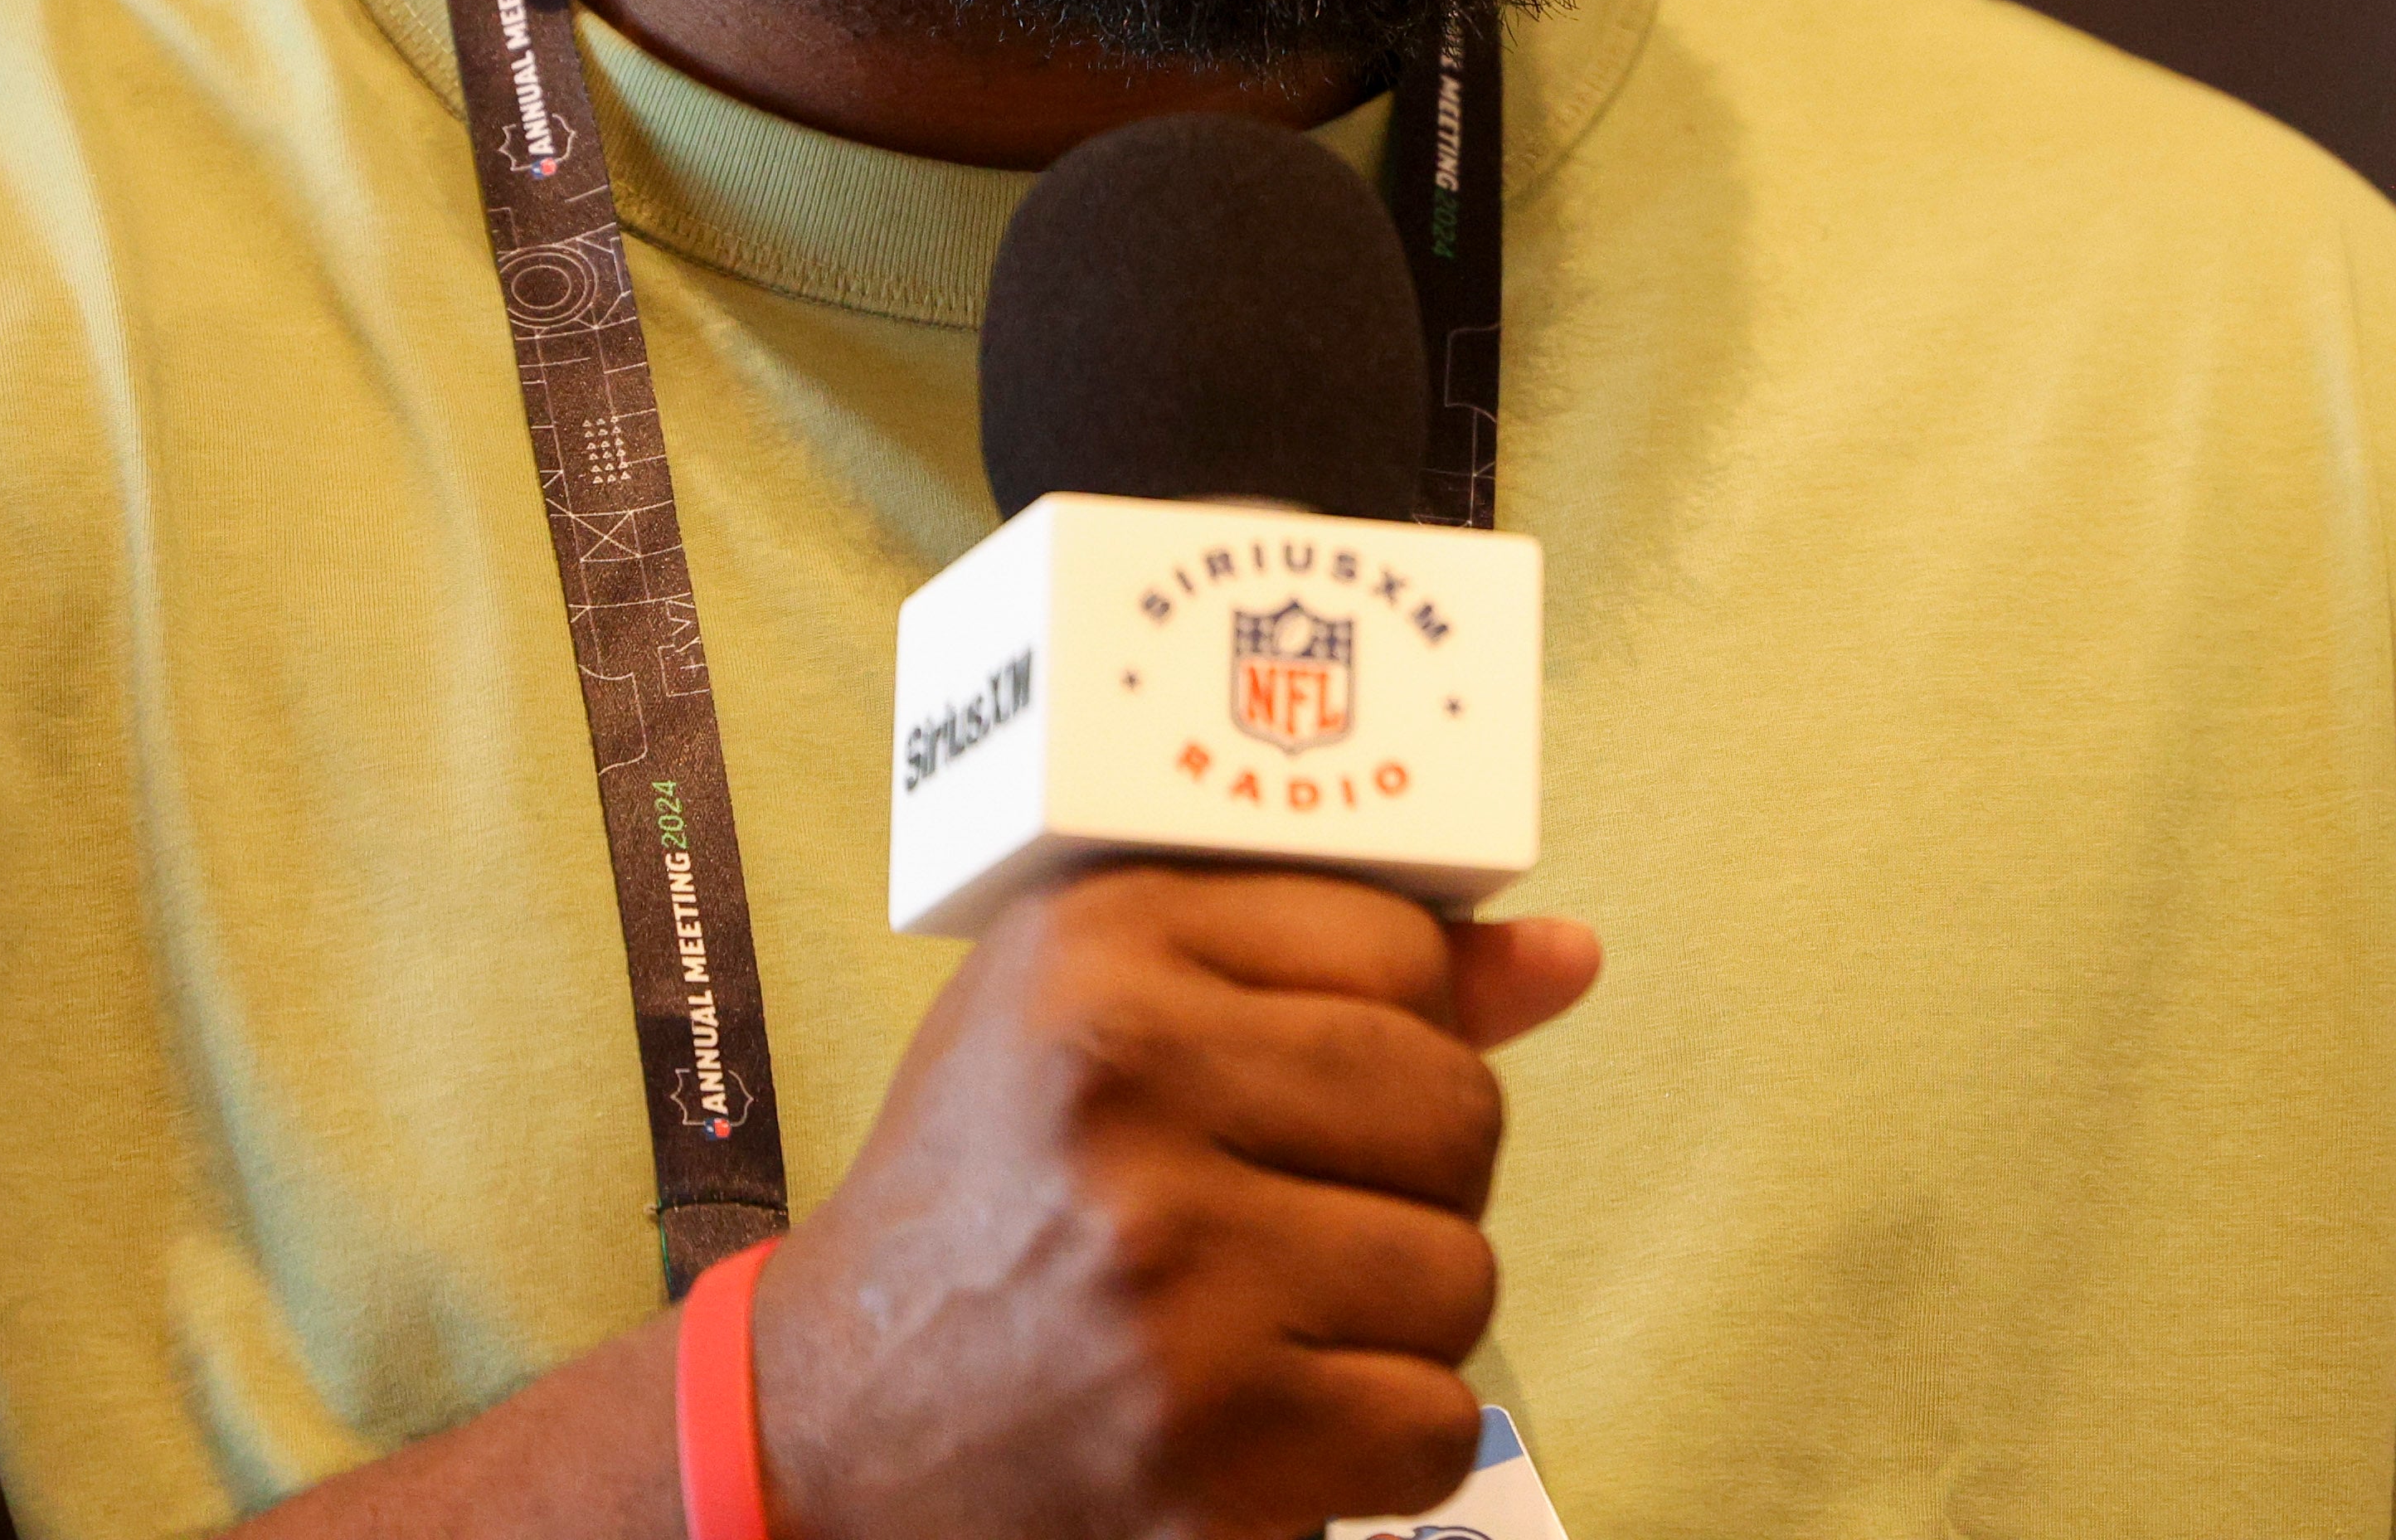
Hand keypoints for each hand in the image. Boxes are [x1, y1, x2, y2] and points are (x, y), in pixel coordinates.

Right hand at [746, 867, 1601, 1538]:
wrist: (828, 1429)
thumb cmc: (1000, 1190)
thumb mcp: (1116, 1011)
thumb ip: (1346, 967)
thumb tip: (1567, 956)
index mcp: (1102, 952)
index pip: (1403, 949)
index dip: (1392, 1024)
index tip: (1304, 1080)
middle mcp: (1127, 1097)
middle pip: (1457, 1110)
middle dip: (1411, 1172)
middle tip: (1293, 1208)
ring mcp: (1169, 1279)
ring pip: (1462, 1272)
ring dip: (1397, 1311)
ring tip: (1271, 1310)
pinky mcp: (1205, 1446)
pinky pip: (1436, 1424)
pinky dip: (1381, 1440)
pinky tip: (1278, 1412)